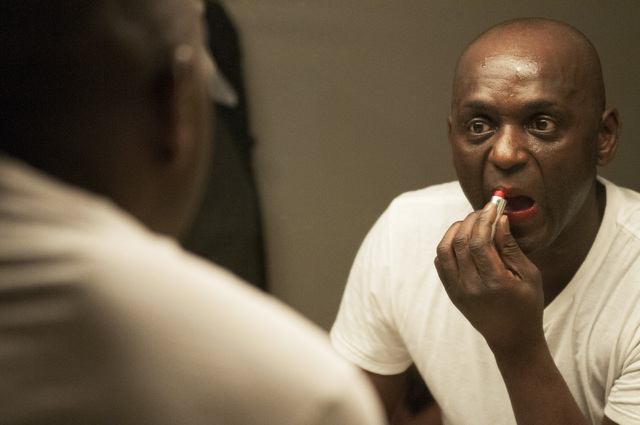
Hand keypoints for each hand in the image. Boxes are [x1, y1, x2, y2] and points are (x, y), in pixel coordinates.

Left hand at [434, 202, 544, 355]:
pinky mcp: (451, 292)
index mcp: (494, 283)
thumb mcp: (529, 276)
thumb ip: (511, 248)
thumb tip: (500, 220)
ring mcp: (457, 290)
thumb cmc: (527, 306)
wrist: (512, 339)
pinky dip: (448, 245)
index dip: (484, 219)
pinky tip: (463, 239)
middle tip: (484, 211)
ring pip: (444, 250)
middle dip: (470, 220)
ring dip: (455, 230)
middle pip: (460, 242)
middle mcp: (470, 287)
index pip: (479, 242)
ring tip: (472, 222)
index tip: (492, 206)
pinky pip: (441, 262)